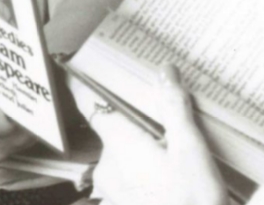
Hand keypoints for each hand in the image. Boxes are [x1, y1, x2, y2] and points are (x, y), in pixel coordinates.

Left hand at [72, 64, 226, 204]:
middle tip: (159, 130)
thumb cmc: (193, 203)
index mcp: (122, 145)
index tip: (70, 72)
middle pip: (113, 137)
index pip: (93, 107)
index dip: (81, 88)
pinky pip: (127, 187)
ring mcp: (112, 194)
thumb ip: (175, 109)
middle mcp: (108, 169)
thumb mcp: (192, 152)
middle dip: (132, 131)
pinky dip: (142, 181)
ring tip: (170, 165)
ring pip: (121, 164)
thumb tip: (165, 71)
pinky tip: (166, 186)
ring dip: (139, 160)